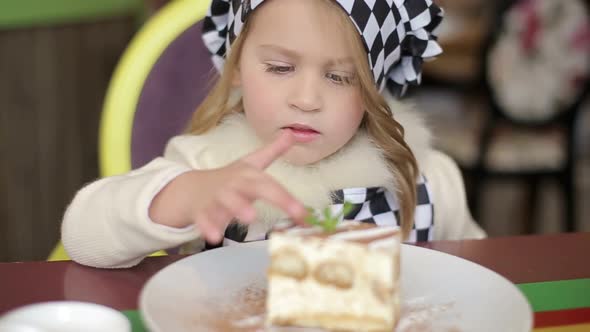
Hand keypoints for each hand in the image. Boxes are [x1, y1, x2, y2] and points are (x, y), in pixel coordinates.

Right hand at [149, 131, 306, 242]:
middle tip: (293, 210)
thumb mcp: (251, 164)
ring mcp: (217, 196)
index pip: (272, 184)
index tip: (304, 214)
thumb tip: (292, 133)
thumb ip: (273, 151)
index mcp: (249, 174)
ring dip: (238, 207)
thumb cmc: (230, 179)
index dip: (289, 198)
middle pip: (256, 187)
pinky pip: (204, 218)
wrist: (192, 188)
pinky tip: (214, 236)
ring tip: (250, 217)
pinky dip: (208, 226)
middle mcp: (236, 183)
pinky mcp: (201, 210)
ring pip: (228, 200)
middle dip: (276, 197)